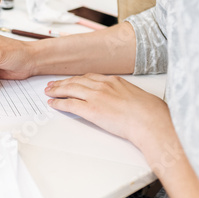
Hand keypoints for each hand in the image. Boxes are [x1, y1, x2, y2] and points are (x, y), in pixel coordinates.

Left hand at [44, 73, 172, 146]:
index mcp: (114, 81)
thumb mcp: (136, 96)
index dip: (77, 79)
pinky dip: (59, 103)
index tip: (70, 80)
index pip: (89, 77)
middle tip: (53, 85)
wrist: (149, 120)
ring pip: (70, 90)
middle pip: (76, 81)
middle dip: (62, 83)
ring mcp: (95, 97)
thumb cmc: (149, 112)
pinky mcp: (91, 110)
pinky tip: (52, 103)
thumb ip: (125, 95)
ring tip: (49, 92)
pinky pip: (70, 104)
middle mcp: (102, 86)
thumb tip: (124, 102)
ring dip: (57, 90)